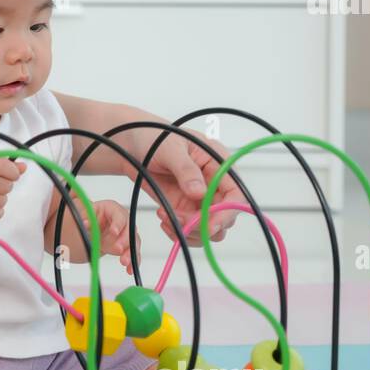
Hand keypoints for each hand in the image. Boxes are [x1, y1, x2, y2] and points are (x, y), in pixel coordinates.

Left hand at [77, 200, 140, 272]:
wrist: (90, 230)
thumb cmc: (90, 219)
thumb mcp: (85, 216)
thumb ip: (86, 219)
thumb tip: (86, 223)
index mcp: (112, 209)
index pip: (118, 214)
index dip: (117, 223)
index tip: (114, 232)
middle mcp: (123, 220)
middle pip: (129, 229)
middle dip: (125, 240)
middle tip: (118, 249)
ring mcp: (126, 233)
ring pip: (134, 242)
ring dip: (130, 252)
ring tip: (124, 261)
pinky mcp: (127, 245)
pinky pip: (133, 253)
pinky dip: (132, 261)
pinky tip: (129, 269)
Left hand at [126, 127, 241, 245]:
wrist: (133, 146)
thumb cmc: (155, 138)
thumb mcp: (170, 149)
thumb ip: (186, 169)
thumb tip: (200, 192)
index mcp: (219, 164)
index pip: (236, 194)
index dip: (227, 212)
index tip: (209, 224)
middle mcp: (214, 185)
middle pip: (225, 218)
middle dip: (203, 225)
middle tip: (178, 218)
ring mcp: (200, 200)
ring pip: (209, 229)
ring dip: (189, 231)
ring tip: (165, 215)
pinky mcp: (185, 209)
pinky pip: (191, 231)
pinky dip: (178, 232)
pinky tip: (163, 218)